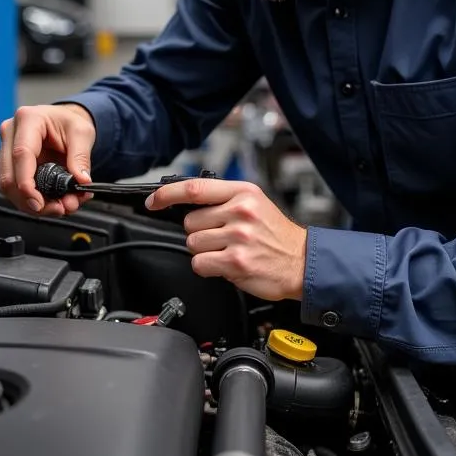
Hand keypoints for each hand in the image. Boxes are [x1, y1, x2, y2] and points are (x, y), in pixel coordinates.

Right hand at [0, 103, 95, 215]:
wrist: (63, 122)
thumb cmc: (68, 121)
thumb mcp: (82, 133)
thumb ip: (81, 157)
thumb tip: (80, 181)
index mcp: (28, 119)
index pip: (21, 155)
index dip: (27, 184)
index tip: (38, 202)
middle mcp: (11, 134)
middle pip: (9, 176)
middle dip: (32, 200)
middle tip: (57, 209)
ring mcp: (7, 150)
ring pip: (8, 187)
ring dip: (31, 204)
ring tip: (58, 208)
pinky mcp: (10, 165)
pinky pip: (14, 189)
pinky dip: (31, 201)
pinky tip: (49, 203)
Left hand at [146, 178, 305, 300]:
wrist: (302, 262)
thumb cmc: (276, 234)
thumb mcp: (254, 203)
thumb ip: (223, 199)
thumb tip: (186, 201)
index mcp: (243, 192)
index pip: (194, 188)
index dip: (168, 194)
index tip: (154, 200)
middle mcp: (240, 211)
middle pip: (189, 222)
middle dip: (199, 232)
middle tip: (222, 237)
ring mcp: (239, 237)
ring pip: (193, 244)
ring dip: (205, 251)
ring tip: (229, 251)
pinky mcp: (236, 262)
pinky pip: (200, 264)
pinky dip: (209, 267)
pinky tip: (227, 264)